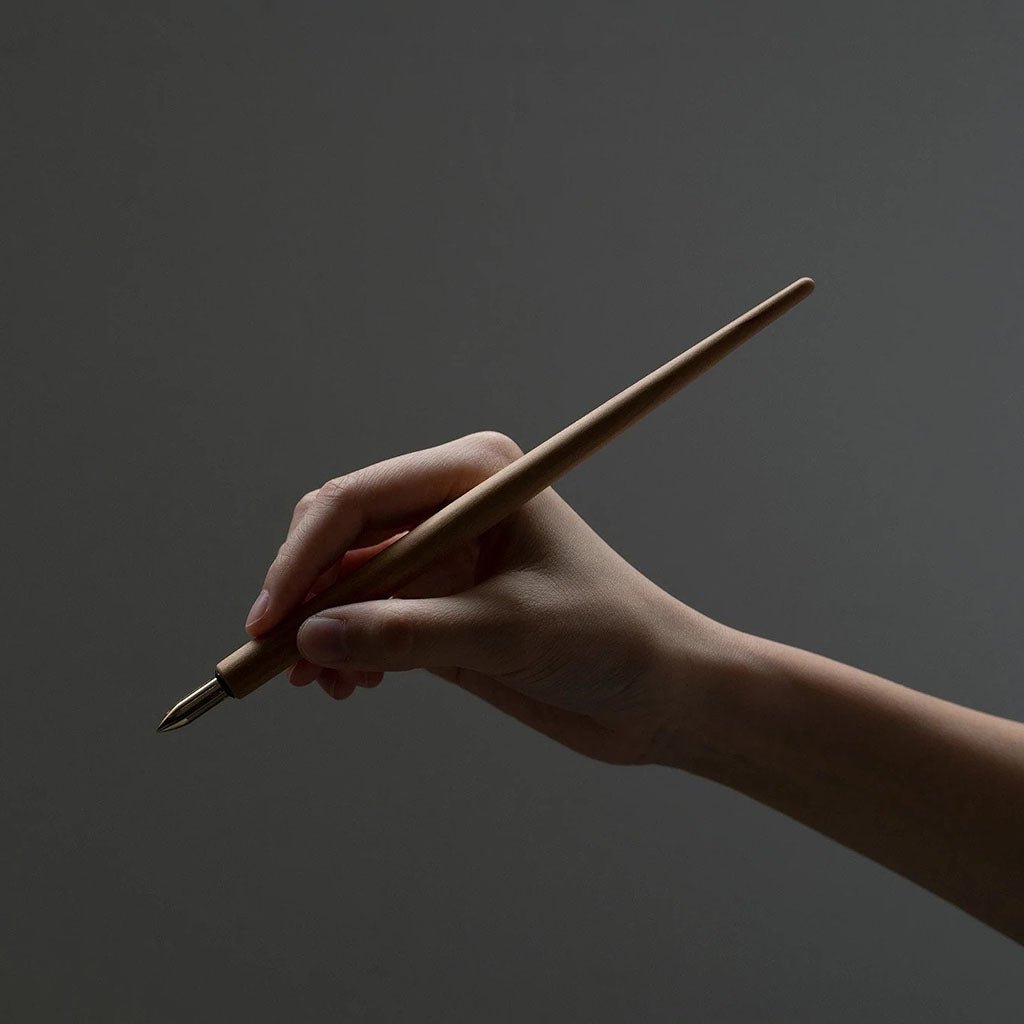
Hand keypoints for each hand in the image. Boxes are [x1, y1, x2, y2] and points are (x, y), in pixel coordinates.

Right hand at [245, 431, 723, 764]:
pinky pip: (370, 615)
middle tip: (275, 662)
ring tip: (317, 686)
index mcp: (475, 475)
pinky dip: (349, 648)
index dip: (304, 558)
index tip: (269, 622)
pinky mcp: (443, 601)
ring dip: (320, 630)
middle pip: (341, 536)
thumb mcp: (506, 633)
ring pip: (348, 581)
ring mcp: (445, 554)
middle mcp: (452, 504)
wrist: (659, 692)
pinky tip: (349, 686)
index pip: (360, 500)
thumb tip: (308, 640)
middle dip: (304, 597)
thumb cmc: (607, 638)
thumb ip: (407, 634)